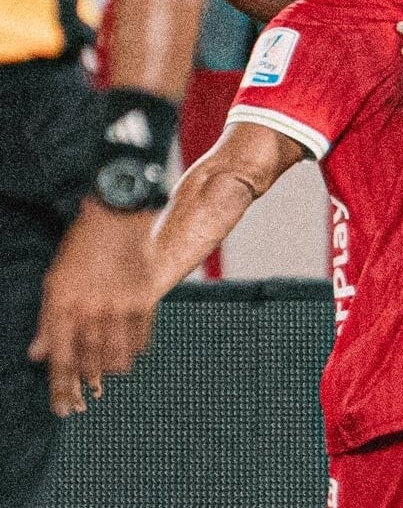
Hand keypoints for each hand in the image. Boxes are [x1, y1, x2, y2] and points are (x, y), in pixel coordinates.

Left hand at [28, 199, 158, 416]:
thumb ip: (47, 320)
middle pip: (90, 363)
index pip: (60, 361)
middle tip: (87, 399)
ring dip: (112, 369)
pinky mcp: (144, 297)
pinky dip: (136, 349)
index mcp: (63, 307)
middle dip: (87, 386)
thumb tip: (39, 353)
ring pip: (118, 355)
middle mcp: (91, 310)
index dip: (61, 390)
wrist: (119, 211)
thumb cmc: (83, 243)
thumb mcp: (54, 279)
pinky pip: (142, 337)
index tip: (64, 409)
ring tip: (109, 372)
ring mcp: (120, 305)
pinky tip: (131, 351)